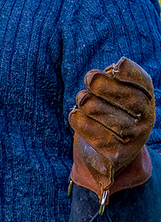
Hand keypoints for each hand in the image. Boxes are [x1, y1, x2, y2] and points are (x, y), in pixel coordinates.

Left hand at [69, 57, 153, 197]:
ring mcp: (134, 140)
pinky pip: (98, 137)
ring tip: (82, 98)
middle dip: (107, 86)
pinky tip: (75, 114)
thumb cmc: (103, 115)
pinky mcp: (118, 156)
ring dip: (90, 105)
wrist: (103, 156)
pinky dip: (81, 123)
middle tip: (90, 78)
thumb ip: (109, 83)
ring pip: (112, 119)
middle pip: (132, 101)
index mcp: (146, 102)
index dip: (134, 74)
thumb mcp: (108, 96)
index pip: (145, 86)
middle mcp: (146, 121)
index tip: (118, 65)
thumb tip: (102, 75)